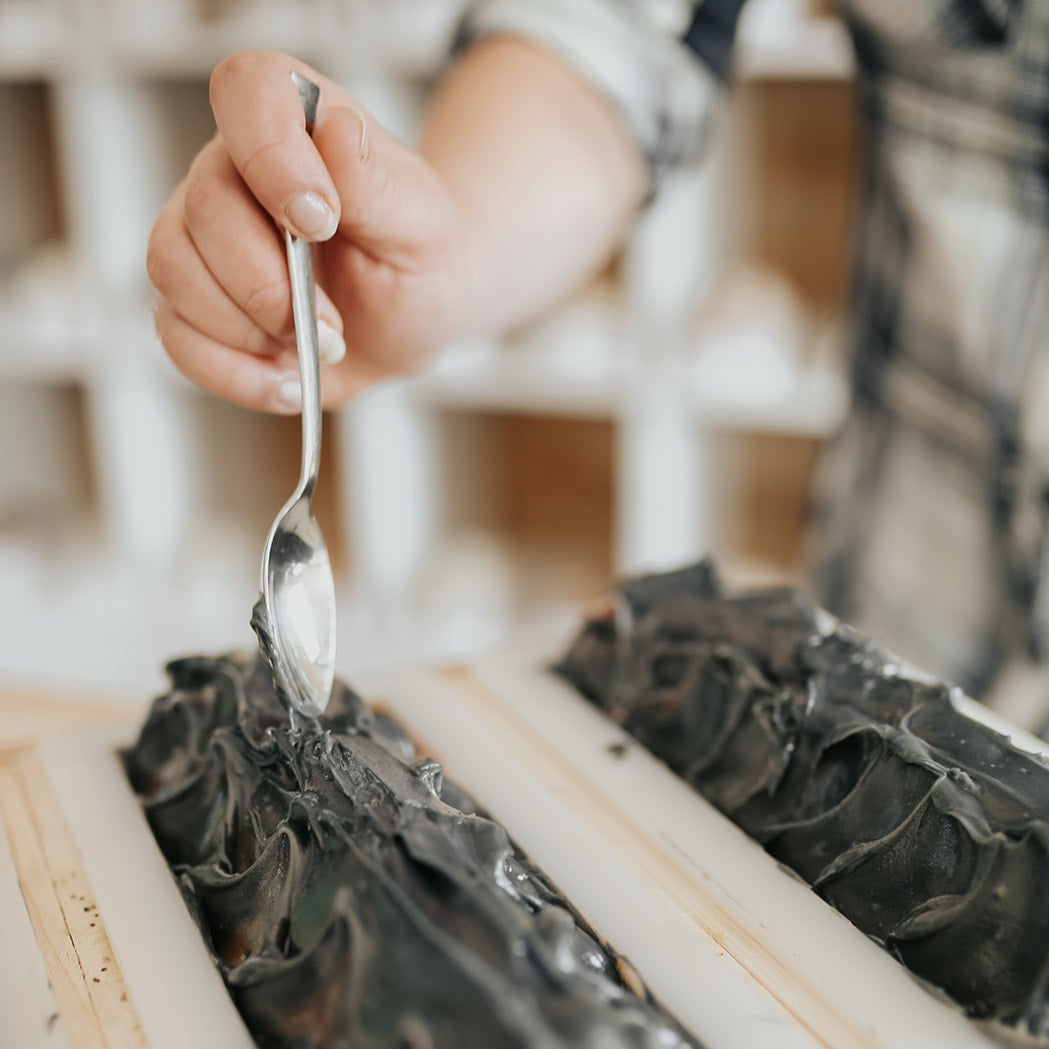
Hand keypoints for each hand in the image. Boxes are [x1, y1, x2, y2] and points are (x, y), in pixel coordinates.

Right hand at [147, 50, 472, 412]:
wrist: (410, 324)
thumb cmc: (419, 262)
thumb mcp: (424, 226)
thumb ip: (377, 183)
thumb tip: (334, 130)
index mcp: (296, 123)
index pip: (246, 91)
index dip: (271, 155)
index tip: (322, 221)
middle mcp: (234, 169)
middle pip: (203, 208)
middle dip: (270, 286)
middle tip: (332, 324)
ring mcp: (201, 236)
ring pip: (171, 270)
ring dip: (248, 330)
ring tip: (317, 349)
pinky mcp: (190, 301)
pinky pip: (173, 334)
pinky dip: (232, 371)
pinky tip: (287, 380)